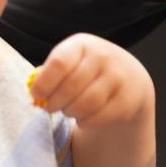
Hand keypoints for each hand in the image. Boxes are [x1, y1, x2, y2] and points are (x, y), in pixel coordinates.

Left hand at [28, 32, 153, 128]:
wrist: (129, 77)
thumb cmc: (88, 70)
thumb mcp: (72, 61)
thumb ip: (52, 74)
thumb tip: (36, 96)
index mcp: (82, 44)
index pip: (59, 63)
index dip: (44, 83)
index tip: (37, 96)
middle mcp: (102, 56)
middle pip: (70, 87)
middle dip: (54, 103)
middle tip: (50, 107)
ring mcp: (118, 76)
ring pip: (84, 104)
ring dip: (70, 112)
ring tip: (68, 110)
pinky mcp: (127, 98)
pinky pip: (98, 117)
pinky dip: (85, 122)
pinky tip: (83, 117)